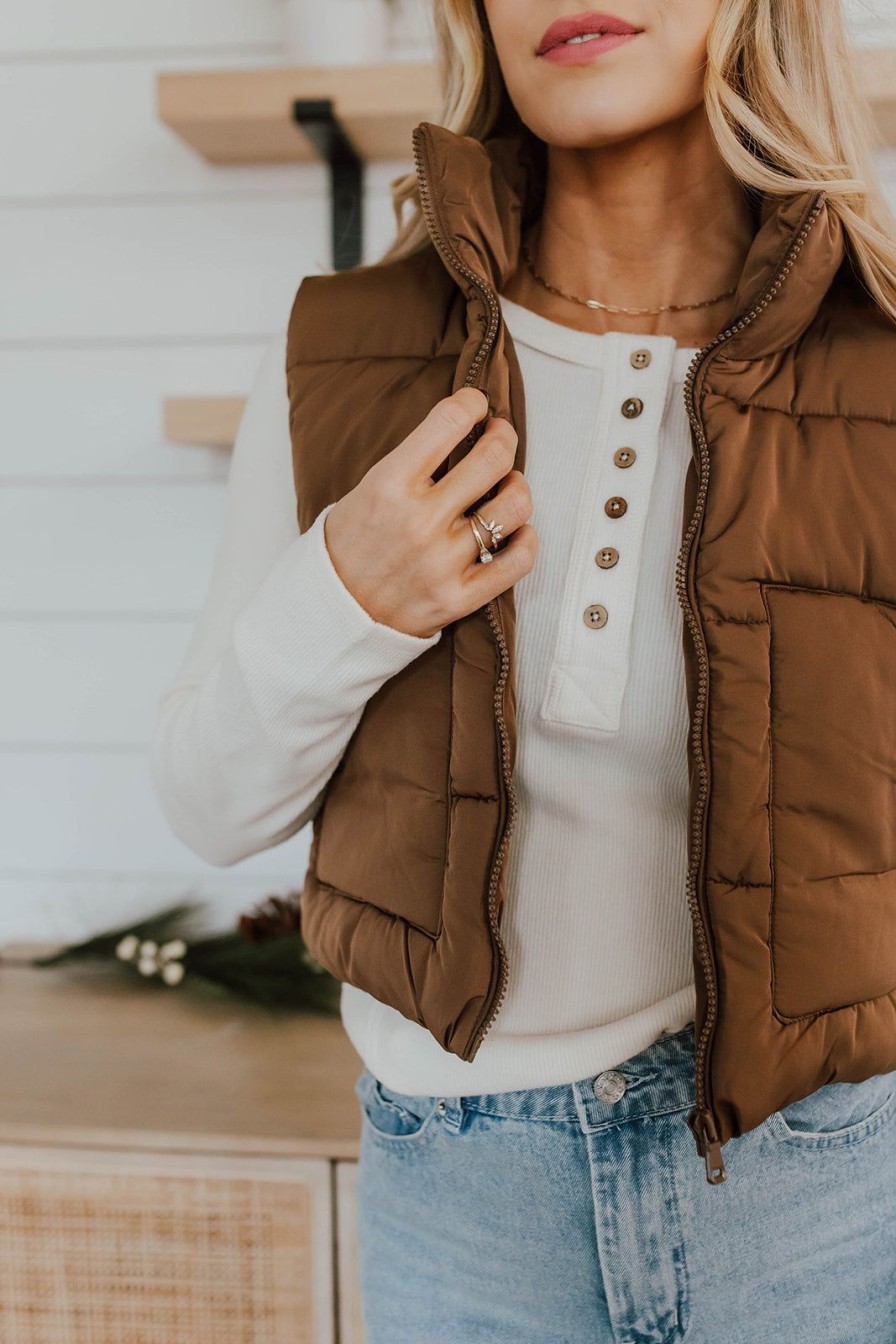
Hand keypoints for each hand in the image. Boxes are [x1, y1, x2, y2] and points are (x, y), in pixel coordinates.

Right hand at [324, 387, 537, 638]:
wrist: (333, 612)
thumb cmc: (350, 546)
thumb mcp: (367, 489)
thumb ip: (414, 463)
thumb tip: (463, 432)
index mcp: (390, 485)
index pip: (449, 423)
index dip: (472, 403)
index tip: (477, 405)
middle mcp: (420, 521)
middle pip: (493, 459)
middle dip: (503, 437)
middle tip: (500, 437)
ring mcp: (442, 562)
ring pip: (514, 507)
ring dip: (518, 487)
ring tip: (508, 486)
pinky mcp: (458, 597)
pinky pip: (517, 561)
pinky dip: (526, 540)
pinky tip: (517, 531)